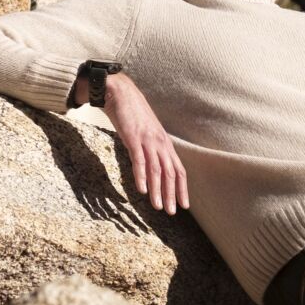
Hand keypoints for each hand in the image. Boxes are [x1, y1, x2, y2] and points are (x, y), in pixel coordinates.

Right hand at [98, 72, 189, 215]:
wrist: (120, 93)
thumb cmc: (132, 113)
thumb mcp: (147, 132)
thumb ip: (151, 147)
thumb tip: (153, 164)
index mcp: (164, 143)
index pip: (178, 169)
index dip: (182, 188)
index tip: (183, 205)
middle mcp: (160, 143)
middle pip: (170, 173)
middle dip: (172, 194)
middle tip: (171, 212)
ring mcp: (147, 140)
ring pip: (156, 170)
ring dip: (158, 190)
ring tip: (158, 207)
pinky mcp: (133, 138)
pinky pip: (139, 161)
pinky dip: (141, 177)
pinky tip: (142, 190)